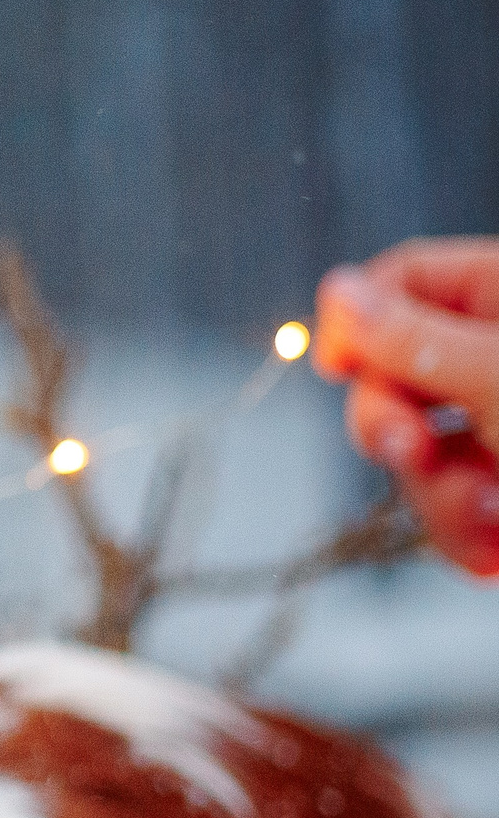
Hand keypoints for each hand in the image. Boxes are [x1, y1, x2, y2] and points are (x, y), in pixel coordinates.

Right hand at [312, 236, 498, 577]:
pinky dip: (467, 539)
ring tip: (497, 518)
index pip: (405, 279)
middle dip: (394, 431)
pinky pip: (449, 515)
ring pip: (415, 459)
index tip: (335, 365)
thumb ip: (414, 340)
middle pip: (391, 377)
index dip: (361, 319)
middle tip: (414, 453)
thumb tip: (336, 293)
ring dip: (440, 501)